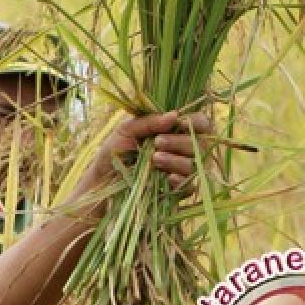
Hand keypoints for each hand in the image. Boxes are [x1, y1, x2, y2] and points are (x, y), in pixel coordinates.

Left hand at [84, 111, 211, 194]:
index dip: (196, 122)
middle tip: (157, 142)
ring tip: (155, 159)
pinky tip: (168, 177)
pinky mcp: (178, 190)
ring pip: (196, 164)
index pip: (200, 124)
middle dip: (180, 141)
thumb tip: (174, 115)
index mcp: (174, 131)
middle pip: (201, 144)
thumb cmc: (114, 151)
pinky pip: (190, 185)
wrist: (102, 180)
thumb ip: (149, 122)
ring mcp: (182, 171)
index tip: (181, 123)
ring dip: (176, 160)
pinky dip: (181, 180)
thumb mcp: (126, 130)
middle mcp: (183, 150)